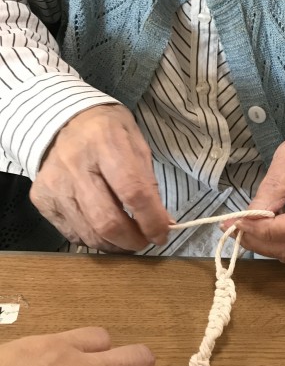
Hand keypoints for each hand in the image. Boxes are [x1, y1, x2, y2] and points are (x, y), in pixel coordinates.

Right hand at [30, 105, 169, 250]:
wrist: (64, 121)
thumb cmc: (109, 132)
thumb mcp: (136, 144)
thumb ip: (148, 183)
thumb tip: (162, 224)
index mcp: (106, 142)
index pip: (133, 191)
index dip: (151, 219)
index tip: (162, 234)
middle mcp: (75, 163)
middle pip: (107, 220)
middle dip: (132, 240)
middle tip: (145, 241)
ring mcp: (54, 184)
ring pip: (88, 233)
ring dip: (114, 245)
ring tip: (128, 240)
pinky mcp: (41, 199)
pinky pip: (71, 233)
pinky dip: (93, 238)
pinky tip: (104, 231)